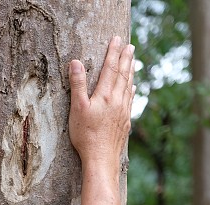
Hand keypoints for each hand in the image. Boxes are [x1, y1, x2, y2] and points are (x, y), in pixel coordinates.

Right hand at [68, 36, 134, 166]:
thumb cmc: (86, 135)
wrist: (101, 158)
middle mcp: (117, 101)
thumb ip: (77, 84)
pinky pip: (130, 100)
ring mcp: (123, 112)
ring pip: (128, 86)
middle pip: (123, 75)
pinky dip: (132, 90)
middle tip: (130, 46)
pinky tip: (133, 88)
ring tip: (134, 61)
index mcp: (105, 95)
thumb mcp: (77, 108)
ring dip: (131, 72)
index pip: (110, 68)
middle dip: (126, 59)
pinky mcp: (125, 122)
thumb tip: (75, 62)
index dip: (113, 53)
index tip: (116, 40)